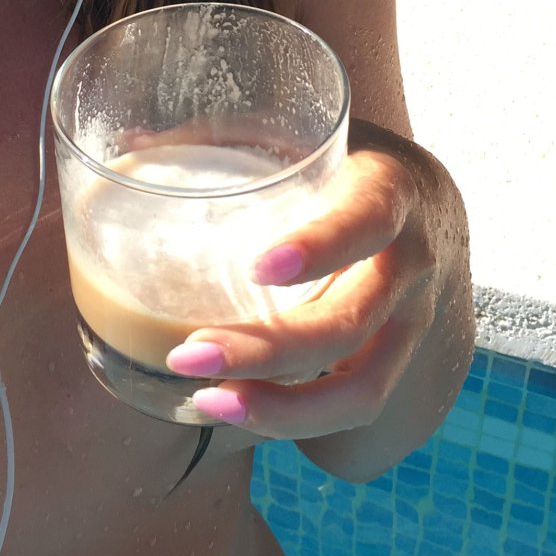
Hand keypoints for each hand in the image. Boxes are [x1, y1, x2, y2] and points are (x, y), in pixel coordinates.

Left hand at [163, 135, 442, 439]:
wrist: (424, 205)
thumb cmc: (345, 164)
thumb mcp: (306, 137)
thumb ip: (229, 139)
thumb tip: (130, 141)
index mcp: (389, 192)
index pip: (367, 220)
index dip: (321, 246)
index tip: (258, 267)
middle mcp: (409, 263)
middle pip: (350, 323)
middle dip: (269, 350)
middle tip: (189, 354)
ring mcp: (408, 323)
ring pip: (361, 388)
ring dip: (283, 408)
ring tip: (207, 401)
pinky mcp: (393, 362)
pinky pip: (352, 406)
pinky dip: (292, 418)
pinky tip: (230, 408)